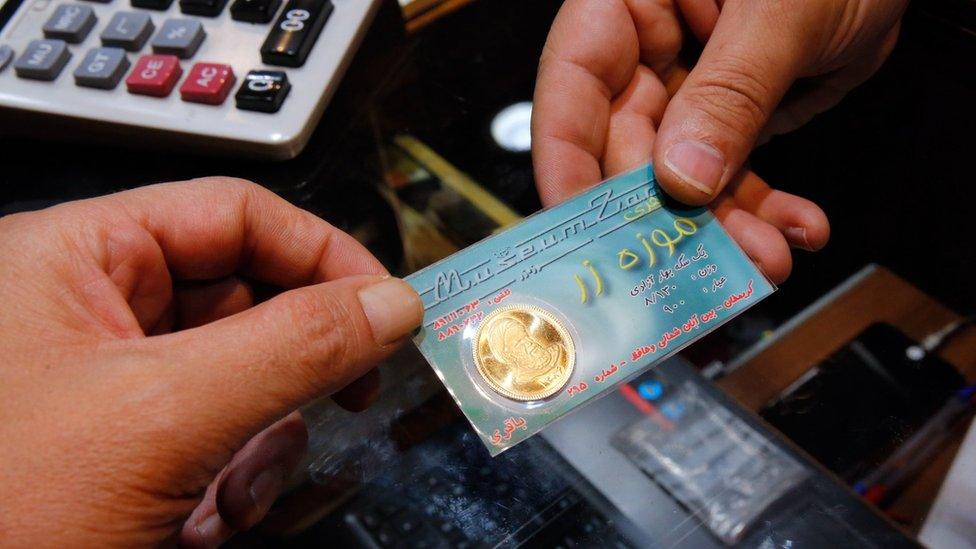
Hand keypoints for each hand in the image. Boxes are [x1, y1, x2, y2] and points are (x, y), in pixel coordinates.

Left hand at [0, 178, 422, 545]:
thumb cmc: (7, 512)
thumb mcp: (166, 415)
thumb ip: (294, 346)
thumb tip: (392, 303)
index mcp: (76, 256)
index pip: (235, 215)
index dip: (323, 255)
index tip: (388, 311)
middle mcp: (90, 308)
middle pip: (244, 300)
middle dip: (288, 371)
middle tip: (345, 400)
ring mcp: (104, 383)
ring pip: (240, 378)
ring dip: (260, 441)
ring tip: (231, 497)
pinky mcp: (121, 446)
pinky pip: (215, 435)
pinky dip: (231, 479)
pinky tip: (204, 522)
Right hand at [533, 0, 902, 281]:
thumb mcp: (782, 13)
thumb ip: (728, 93)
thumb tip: (681, 179)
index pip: (574, 78)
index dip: (566, 155)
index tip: (581, 228)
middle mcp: (647, 42)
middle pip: (626, 141)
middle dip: (666, 210)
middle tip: (694, 263)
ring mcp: (689, 80)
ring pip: (680, 171)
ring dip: (723, 222)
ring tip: (765, 256)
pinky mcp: (732, 111)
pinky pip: (731, 168)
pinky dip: (761, 206)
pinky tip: (794, 227)